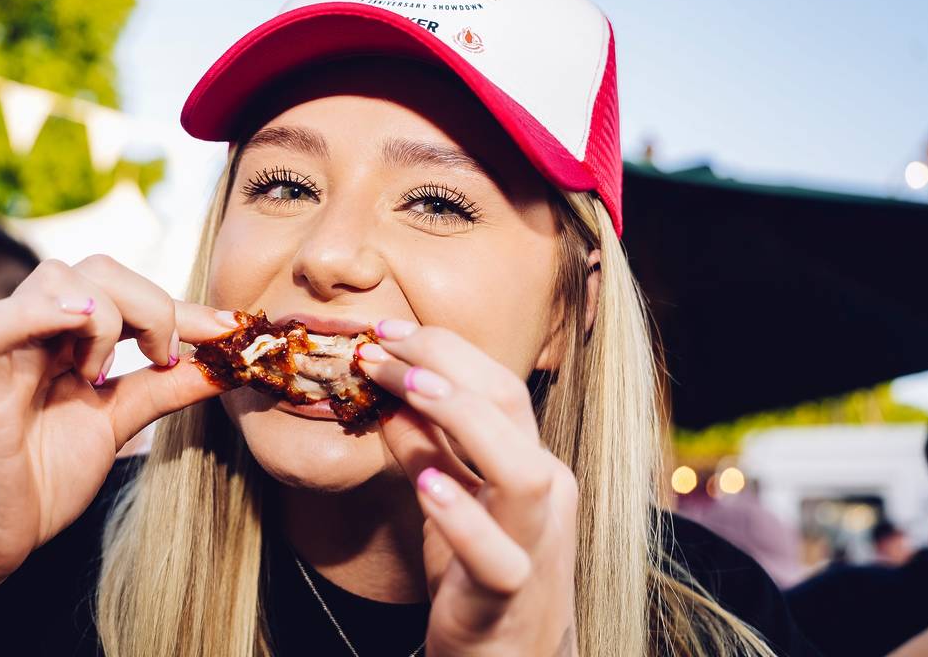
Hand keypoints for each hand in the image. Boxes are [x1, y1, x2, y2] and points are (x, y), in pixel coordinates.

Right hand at [0, 255, 236, 598]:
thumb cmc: (43, 478)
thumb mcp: (119, 423)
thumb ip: (165, 389)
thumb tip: (228, 364)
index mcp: (67, 336)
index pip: (130, 292)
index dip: (184, 307)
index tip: (232, 330)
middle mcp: (35, 329)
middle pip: (98, 269)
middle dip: (150, 305)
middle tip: (161, 358)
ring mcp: (4, 349)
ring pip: (58, 278)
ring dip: (102, 318)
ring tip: (100, 376)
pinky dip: (37, 315)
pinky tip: (76, 341)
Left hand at [358, 321, 578, 656]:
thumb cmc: (477, 581)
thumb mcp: (446, 505)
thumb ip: (427, 451)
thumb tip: (391, 397)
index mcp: (531, 464)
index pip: (497, 385)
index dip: (442, 350)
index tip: (384, 331)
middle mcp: (546, 495)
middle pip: (510, 406)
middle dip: (444, 364)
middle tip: (380, 346)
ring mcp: (535, 545)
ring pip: (524, 473)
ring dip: (463, 421)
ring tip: (409, 390)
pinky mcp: (509, 596)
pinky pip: (497, 557)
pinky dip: (463, 518)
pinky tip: (427, 485)